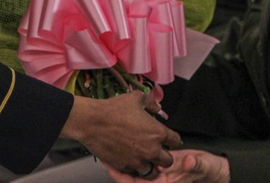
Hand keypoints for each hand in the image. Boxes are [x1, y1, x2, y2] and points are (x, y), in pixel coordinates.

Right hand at [61, 92, 180, 174]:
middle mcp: (151, 150)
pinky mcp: (125, 166)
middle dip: (165, 156)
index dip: (172, 139)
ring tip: (144, 158)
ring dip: (150, 165)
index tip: (168, 138)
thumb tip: (157, 107)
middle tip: (157, 150)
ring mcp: (138, 161)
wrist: (93, 122)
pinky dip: (135, 167)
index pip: (176, 141)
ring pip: (153, 171)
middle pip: (168, 161)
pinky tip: (130, 158)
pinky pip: (135, 172)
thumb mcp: (136, 98)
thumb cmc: (114, 109)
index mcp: (158, 133)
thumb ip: (151, 103)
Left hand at [103, 149, 230, 182]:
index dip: (124, 177)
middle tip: (104, 153)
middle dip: (118, 167)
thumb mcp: (201, 166)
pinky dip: (133, 154)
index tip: (111, 166)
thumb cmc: (208, 170)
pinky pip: (143, 161)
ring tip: (109, 146)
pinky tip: (124, 142)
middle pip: (132, 177)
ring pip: (135, 168)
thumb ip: (193, 164)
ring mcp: (159, 172)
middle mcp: (158, 179)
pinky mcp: (161, 163)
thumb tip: (186, 161)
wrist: (213, 168)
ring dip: (123, 159)